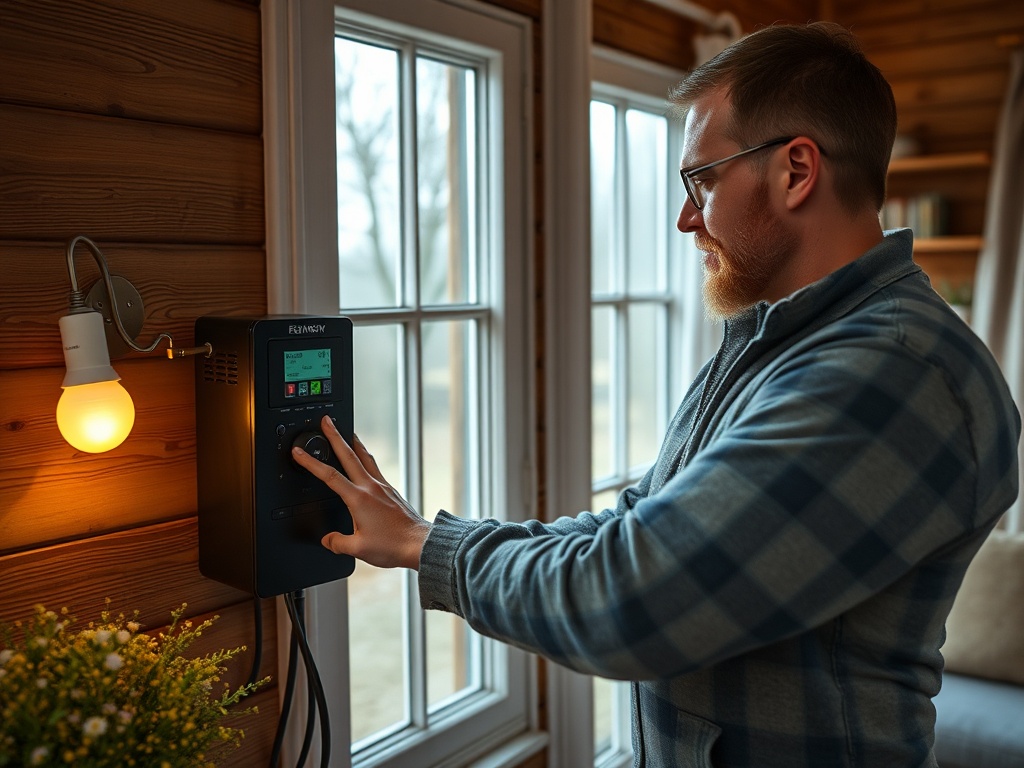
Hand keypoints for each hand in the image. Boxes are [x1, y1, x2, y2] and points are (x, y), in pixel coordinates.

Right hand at [292, 415, 430, 569]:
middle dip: (335, 436)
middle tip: (327, 421)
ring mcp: (383, 487)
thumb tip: (328, 540)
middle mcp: (371, 487)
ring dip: (354, 443)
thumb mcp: (358, 549)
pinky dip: (366, 458)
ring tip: (347, 432)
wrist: (419, 543)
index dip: (311, 463)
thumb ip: (338, 543)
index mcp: (358, 499)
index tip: (299, 452)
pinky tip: (365, 460)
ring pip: (365, 457)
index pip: (329, 476)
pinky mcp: (391, 490)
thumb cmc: (393, 545)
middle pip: (349, 455)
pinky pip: (375, 468)